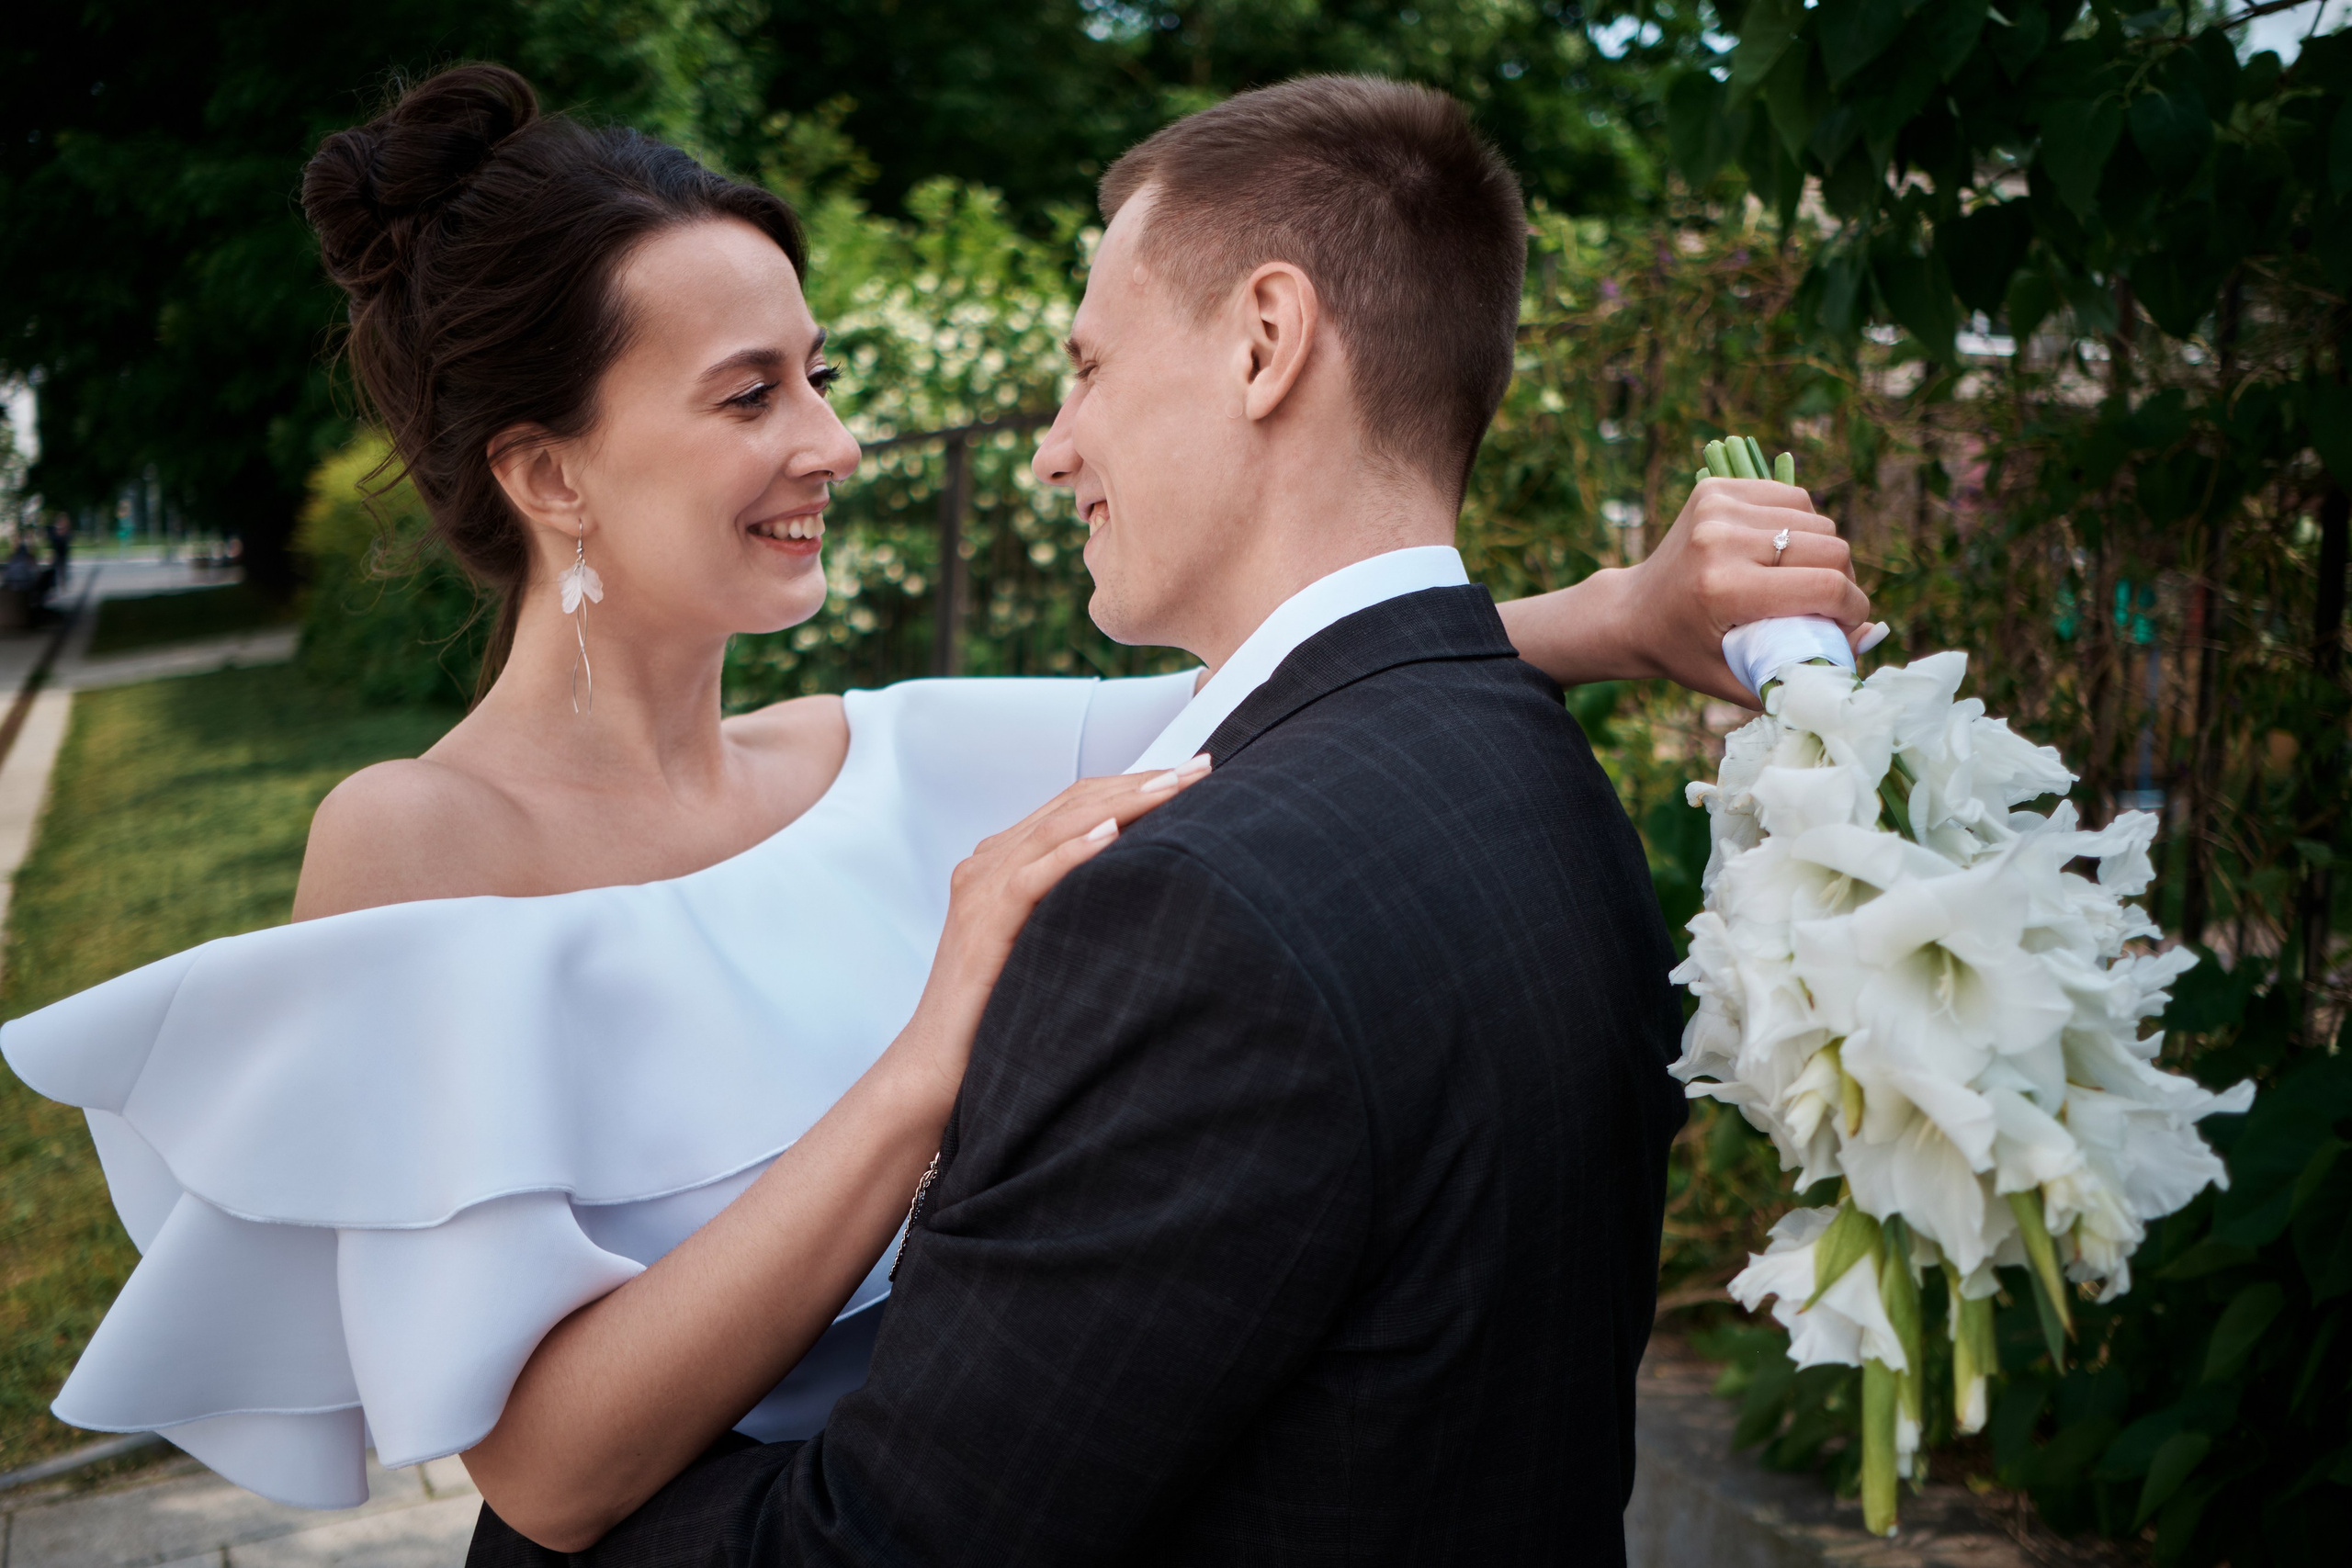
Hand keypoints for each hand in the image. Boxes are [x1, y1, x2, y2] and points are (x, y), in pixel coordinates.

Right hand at [905, 754, 1213, 1099]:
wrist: (935, 1067)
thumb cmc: (999, 1015)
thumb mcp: (1051, 945)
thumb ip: (1080, 906)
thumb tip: (1154, 887)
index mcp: (1004, 862)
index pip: (1077, 803)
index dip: (1136, 782)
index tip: (1194, 775)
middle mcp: (988, 863)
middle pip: (1074, 802)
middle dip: (1143, 781)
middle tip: (1204, 767)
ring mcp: (980, 888)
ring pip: (1059, 826)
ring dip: (1123, 802)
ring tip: (1176, 786)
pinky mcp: (982, 921)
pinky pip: (1031, 875)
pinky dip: (1073, 851)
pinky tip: (1113, 834)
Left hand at [1619, 477, 1878, 707]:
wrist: (1632, 611)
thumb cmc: (1687, 653)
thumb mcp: (1740, 678)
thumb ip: (1806, 666)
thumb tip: (1871, 635)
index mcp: (1724, 588)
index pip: (1825, 587)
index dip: (1853, 609)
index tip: (1849, 624)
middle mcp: (1721, 538)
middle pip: (1830, 548)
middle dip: (1843, 581)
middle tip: (1828, 605)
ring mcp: (1718, 506)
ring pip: (1817, 520)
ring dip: (1823, 552)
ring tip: (1804, 579)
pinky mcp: (1716, 487)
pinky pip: (1792, 498)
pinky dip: (1801, 525)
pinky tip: (1784, 551)